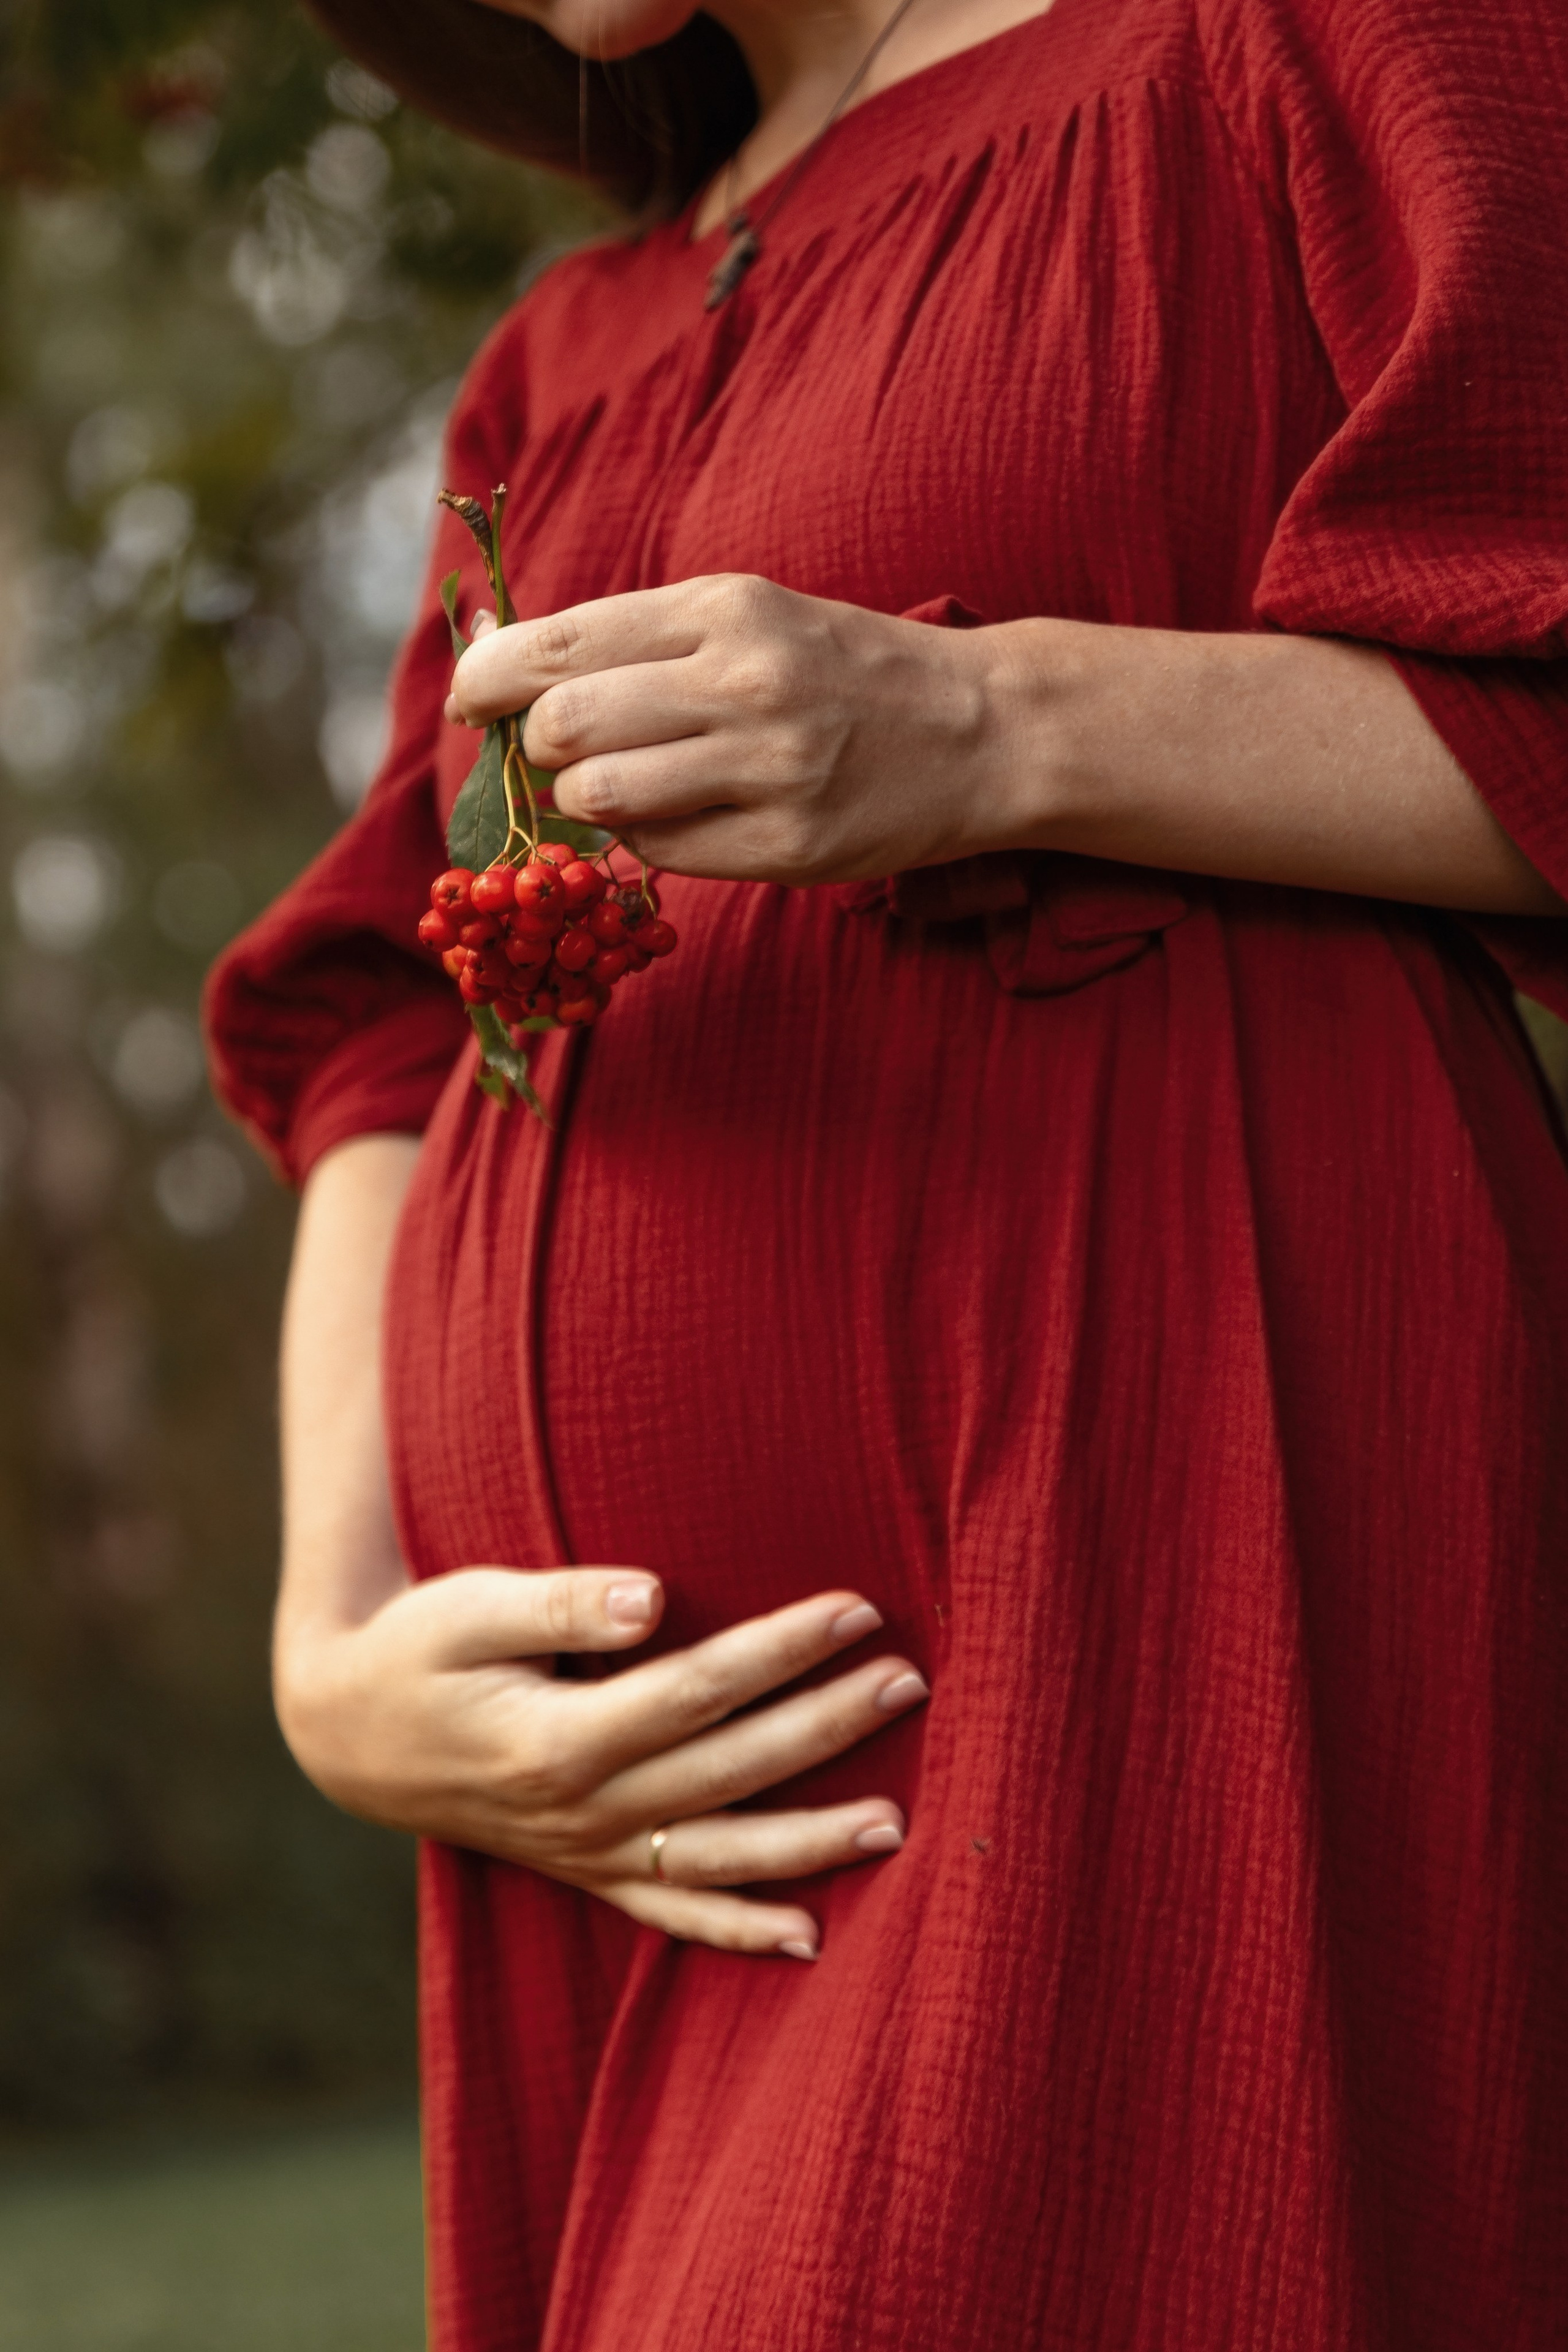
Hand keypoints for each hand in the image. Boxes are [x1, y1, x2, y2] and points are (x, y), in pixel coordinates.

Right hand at [276, 1564, 926, 1959]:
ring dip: (811, 1842)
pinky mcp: (584, 1872)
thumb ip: (558, 1603)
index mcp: (558, 1739)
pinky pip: (670, 1914)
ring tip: (899, 1821)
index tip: (857, 1610)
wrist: (347, 1734)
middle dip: (827, 1727)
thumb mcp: (465, 1608)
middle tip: (909, 1682)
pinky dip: (737, 1930)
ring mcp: (586, 1852)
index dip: (782, 1650)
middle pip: (729, 1770)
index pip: (698, 1689)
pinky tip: (809, 1934)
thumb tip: (650, 1596)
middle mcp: (582, 1810)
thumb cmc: (415, 1650)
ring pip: (718, 1857)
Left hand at [445, 574, 1020, 884]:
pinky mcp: (790, 846)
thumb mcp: (746, 616)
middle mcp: (745, 683)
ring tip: (623, 786)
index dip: (487, 678)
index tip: (471, 700)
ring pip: (601, 797)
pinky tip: (686, 818)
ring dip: (586, 800)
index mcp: (724, 609)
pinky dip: (647, 841)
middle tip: (557, 755)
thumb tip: (499, 657)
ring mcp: (771, 769)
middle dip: (536, 749)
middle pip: (564, 726)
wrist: (981, 729)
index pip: (558, 644)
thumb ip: (634, 636)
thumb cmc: (842, 669)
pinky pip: (660, 854)